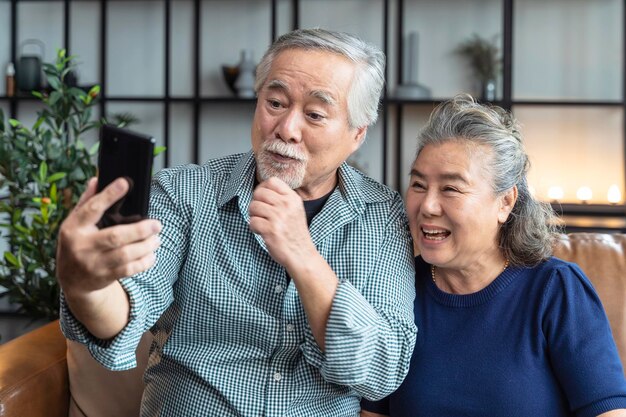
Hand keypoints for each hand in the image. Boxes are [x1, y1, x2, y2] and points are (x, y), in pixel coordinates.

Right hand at [56, 177, 161, 299]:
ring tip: (156, 239)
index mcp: (73, 228)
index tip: (125, 183)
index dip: (109, 195)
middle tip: (156, 224)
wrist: (72, 280)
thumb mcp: (75, 222)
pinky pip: (128, 270)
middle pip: (115, 237)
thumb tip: (98, 179)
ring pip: (125, 255)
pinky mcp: (104, 277)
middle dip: (139, 230)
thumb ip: (87, 202)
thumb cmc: (77, 243)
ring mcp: (93, 264)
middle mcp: (82, 246)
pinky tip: (152, 254)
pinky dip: (144, 262)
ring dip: (145, 246)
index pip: (91, 208)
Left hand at [248, 177, 314, 269]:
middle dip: (256, 202)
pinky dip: (253, 228)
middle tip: (260, 212)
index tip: (261, 197)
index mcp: (293, 199)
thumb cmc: (295, 233)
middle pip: (259, 192)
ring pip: (253, 206)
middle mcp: (286, 205)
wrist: (301, 254)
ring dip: (253, 216)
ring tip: (261, 223)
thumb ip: (283, 199)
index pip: (272, 181)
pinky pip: (252, 222)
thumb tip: (262, 190)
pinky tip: (261, 232)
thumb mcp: (295, 210)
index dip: (262, 188)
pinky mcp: (271, 230)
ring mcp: (278, 217)